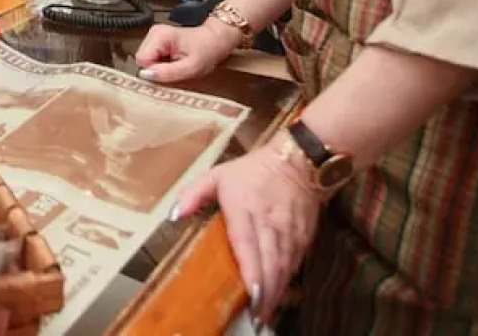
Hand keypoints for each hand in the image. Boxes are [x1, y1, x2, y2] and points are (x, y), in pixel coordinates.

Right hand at [135, 20, 240, 82]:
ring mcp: (154, 36)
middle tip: (175, 71)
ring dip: (159, 69)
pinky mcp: (157, 41)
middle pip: (142, 60)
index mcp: (159, 36)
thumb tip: (145, 75)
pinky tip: (173, 64)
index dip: (153, 72)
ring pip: (146, 61)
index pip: (142, 60)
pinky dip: (161, 65)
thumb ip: (168, 72)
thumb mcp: (191, 67)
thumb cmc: (208, 51)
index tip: (169, 74)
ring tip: (176, 67)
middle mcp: (153, 33)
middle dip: (156, 70)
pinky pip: (151, 59)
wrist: (217, 40)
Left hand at [172, 143, 321, 323]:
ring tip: (265, 313)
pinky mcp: (303, 235)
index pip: (248, 243)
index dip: (252, 271)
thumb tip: (174, 216)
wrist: (298, 161)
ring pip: (284, 266)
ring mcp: (289, 230)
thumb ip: (194, 194)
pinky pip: (296, 262)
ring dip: (276, 291)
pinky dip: (288, 280)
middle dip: (265, 292)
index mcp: (244, 207)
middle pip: (269, 262)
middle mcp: (269, 221)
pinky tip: (280, 295)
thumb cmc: (253, 170)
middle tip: (256, 316)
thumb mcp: (217, 174)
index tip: (251, 294)